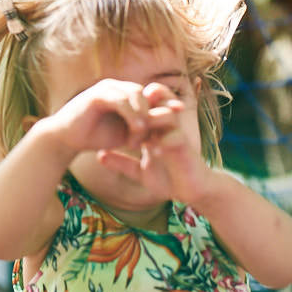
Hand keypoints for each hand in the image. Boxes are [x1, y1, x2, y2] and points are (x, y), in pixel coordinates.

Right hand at [40, 78, 163, 155]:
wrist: (65, 138)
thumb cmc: (94, 136)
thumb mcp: (124, 133)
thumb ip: (142, 128)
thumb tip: (163, 129)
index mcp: (124, 94)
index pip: (149, 94)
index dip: (164, 103)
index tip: (179, 115)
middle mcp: (116, 87)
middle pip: (145, 92)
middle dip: (154, 111)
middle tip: (156, 131)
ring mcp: (106, 88)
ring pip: (135, 93)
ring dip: (143, 113)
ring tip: (145, 131)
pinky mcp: (96, 94)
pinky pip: (120, 100)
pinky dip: (131, 113)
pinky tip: (137, 128)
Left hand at [95, 82, 213, 204]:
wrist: (193, 193)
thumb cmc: (167, 179)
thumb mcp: (139, 172)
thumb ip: (122, 163)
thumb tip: (99, 155)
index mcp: (155, 128)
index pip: (145, 103)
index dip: (130, 103)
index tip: (112, 112)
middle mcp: (167, 127)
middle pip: (159, 98)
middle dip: (141, 104)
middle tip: (124, 117)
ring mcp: (177, 135)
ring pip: (167, 114)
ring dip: (151, 121)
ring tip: (135, 140)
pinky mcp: (186, 148)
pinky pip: (176, 137)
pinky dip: (162, 143)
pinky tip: (152, 152)